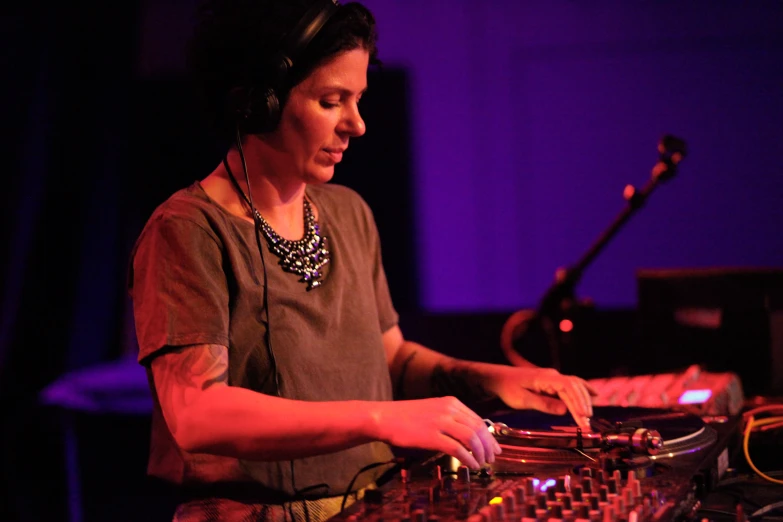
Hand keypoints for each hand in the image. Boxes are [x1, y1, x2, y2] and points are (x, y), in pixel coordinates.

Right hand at [369, 397, 501, 468]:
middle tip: (492, 458)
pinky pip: (458, 449)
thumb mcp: (434, 409)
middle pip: (478, 429)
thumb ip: (452, 418)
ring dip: (480, 454)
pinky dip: (468, 459)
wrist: (385, 417)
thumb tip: (470, 434)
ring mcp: (441, 422)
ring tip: (482, 464)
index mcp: (451, 402)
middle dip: (488, 446)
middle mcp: (449, 409)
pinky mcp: (432, 436)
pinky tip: (471, 465)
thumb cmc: (407, 417)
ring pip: (472, 439)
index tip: (494, 447)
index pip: (478, 420)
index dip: (490, 436)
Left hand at [486, 366, 597, 428]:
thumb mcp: (522, 399)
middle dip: (583, 405)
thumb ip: (543, 404)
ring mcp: (554, 378)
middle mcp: (553, 376)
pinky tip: (594, 395)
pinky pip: (572, 386)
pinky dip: (582, 392)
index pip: (568, 387)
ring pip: (575, 387)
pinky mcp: (553, 383)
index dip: (578, 401)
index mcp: (546, 378)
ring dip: (583, 401)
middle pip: (575, 387)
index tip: (583, 416)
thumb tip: (564, 409)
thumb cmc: (508, 388)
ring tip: (588, 418)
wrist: (499, 378)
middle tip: (587, 424)